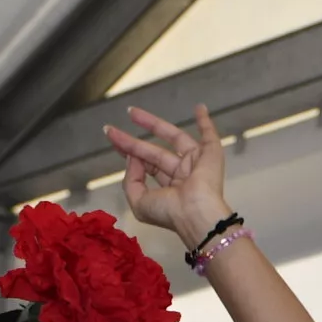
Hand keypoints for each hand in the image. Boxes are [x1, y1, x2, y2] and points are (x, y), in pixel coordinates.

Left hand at [109, 105, 232, 250]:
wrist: (197, 214)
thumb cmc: (170, 213)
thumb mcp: (139, 202)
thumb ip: (131, 180)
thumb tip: (132, 158)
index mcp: (170, 189)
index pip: (147, 167)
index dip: (131, 154)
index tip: (114, 141)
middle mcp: (183, 175)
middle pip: (155, 152)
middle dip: (132, 141)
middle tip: (110, 130)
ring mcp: (197, 163)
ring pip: (173, 138)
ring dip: (154, 123)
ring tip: (131, 112)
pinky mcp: (211, 154)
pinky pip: (209, 135)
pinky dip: (205, 121)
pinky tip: (199, 107)